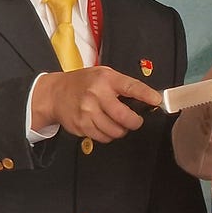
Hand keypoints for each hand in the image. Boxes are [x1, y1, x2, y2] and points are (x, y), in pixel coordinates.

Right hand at [29, 66, 159, 140]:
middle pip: (125, 117)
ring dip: (121, 130)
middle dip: (135, 122)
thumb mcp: (103, 75)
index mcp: (105, 79)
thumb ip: (123, 85)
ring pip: (115, 131)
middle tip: (135, 120)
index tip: (156, 100)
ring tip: (117, 123)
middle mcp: (96, 95)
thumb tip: (147, 98)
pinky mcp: (81, 126)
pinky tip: (104, 126)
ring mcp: (87, 112)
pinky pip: (102, 137)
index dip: (146, 95)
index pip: (131, 87)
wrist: (54, 94)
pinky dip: (108, 135)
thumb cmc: (83, 83)